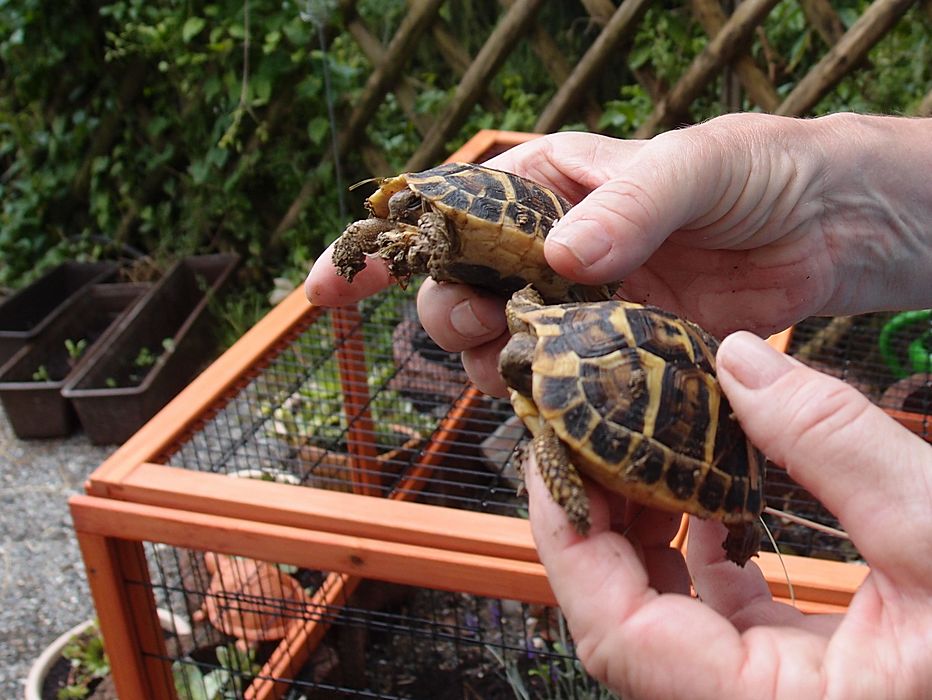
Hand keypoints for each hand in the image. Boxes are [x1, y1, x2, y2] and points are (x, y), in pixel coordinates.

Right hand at [306, 113, 931, 395]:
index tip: (326, 290)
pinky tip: (551, 403)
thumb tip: (564, 258)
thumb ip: (630, 204)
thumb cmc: (757, 169)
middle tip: (478, 326)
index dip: (381, 250)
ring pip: (500, 345)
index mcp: (546, 186)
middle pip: (459, 290)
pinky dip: (546, 398)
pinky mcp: (614, 353)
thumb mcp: (695, 164)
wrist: (825, 224)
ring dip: (493, 362)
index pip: (444, 211)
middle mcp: (549, 248)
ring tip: (523, 363)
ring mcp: (577, 305)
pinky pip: (560, 381)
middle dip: (446, 316)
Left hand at [527, 331, 931, 698]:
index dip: (568, 540)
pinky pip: (713, 606)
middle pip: (625, 619)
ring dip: (640, 525)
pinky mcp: (796, 667)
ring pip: (663, 610)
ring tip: (632, 443)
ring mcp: (772, 690)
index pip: (618, 633)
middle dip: (594, 520)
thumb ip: (837, 446)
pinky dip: (696, 542)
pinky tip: (706, 484)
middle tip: (581, 430)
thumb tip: (738, 359)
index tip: (552, 455)